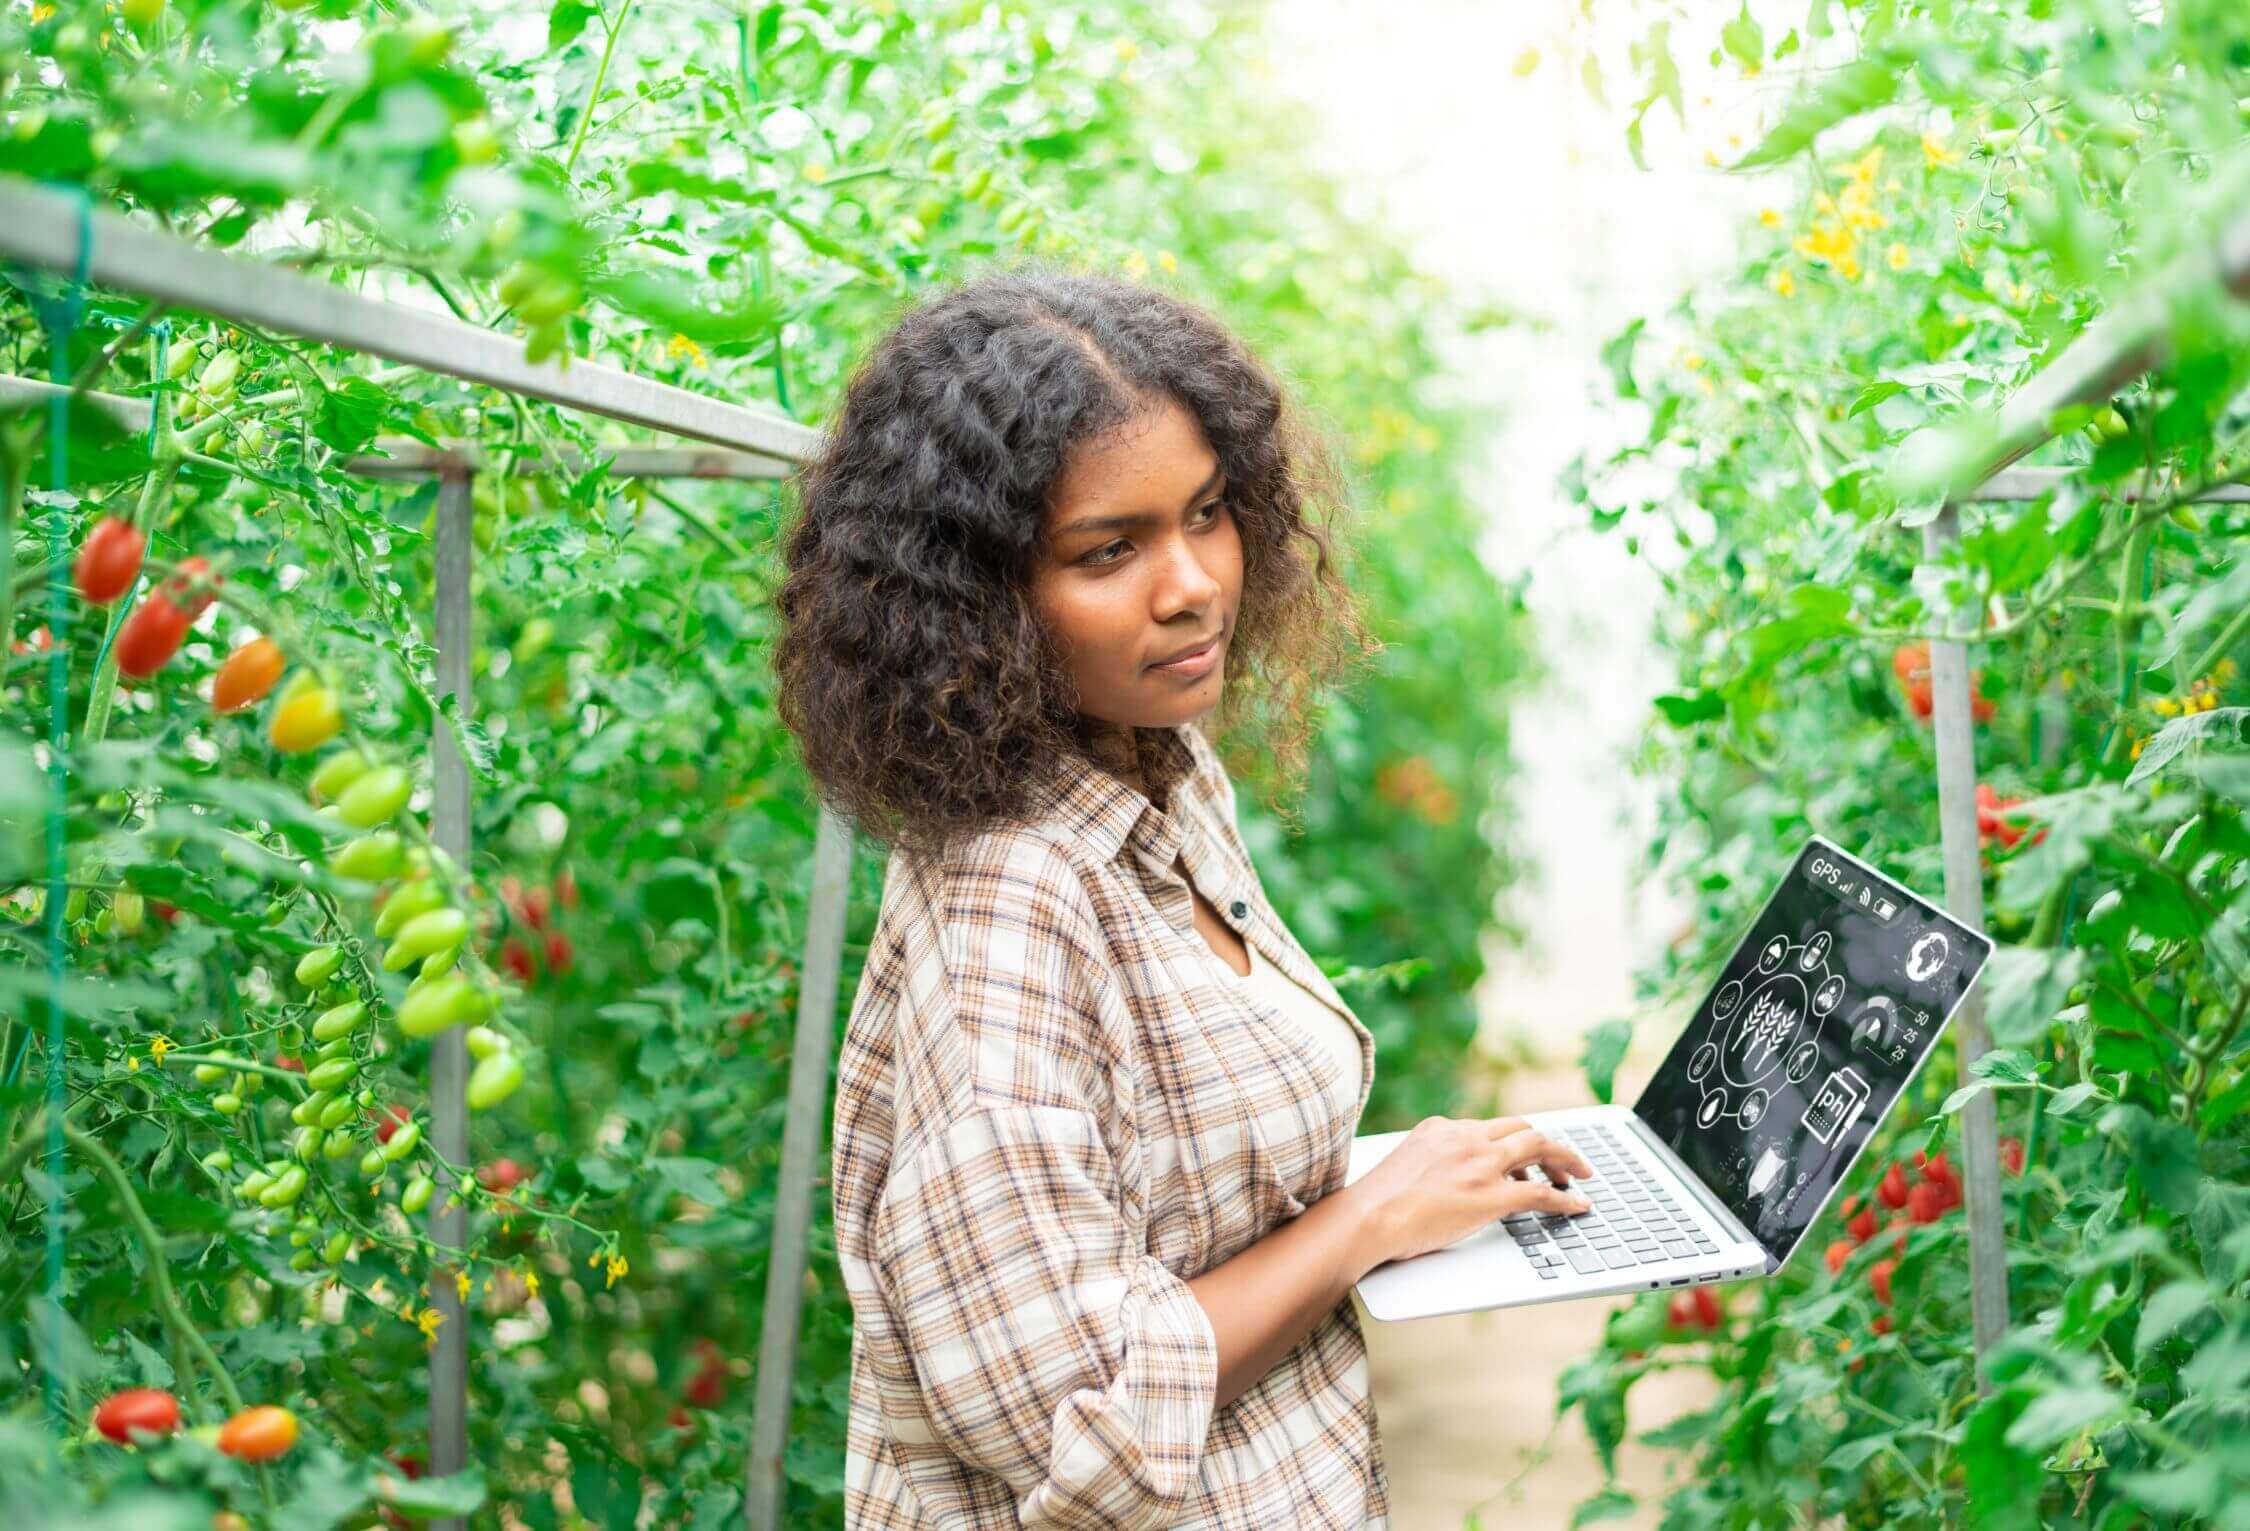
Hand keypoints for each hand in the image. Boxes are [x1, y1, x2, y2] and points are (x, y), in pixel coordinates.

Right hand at [1351, 1115, 1594, 1268]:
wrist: (1369, 1217)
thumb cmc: (1377, 1203)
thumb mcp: (1405, 1164)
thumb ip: (1430, 1162)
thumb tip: (1440, 1181)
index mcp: (1442, 1129)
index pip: (1492, 1127)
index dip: (1515, 1142)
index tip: (1525, 1155)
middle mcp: (1466, 1139)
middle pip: (1523, 1129)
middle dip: (1550, 1144)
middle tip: (1565, 1162)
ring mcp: (1480, 1165)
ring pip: (1540, 1147)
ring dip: (1566, 1160)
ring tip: (1579, 1176)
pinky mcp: (1490, 1196)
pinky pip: (1542, 1192)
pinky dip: (1566, 1198)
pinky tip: (1579, 1205)